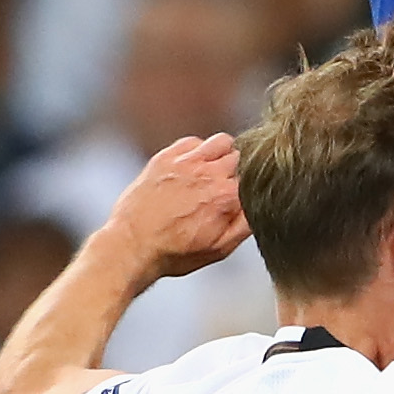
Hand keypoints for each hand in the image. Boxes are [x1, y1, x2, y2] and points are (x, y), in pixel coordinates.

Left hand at [107, 134, 250, 277]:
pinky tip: (193, 166)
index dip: (253, 186)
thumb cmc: (173, 252)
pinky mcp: (166, 158)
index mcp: (227, 198)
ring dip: (224, 153)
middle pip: (241, 157)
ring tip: (215, 170)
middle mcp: (209, 174)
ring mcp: (187, 163)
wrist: (132, 246)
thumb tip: (261, 206)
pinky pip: (193, 141)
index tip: (248, 193)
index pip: (255, 178)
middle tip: (230, 185)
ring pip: (221, 142)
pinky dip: (199, 149)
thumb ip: (245, 225)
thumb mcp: (219, 249)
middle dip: (240, 170)